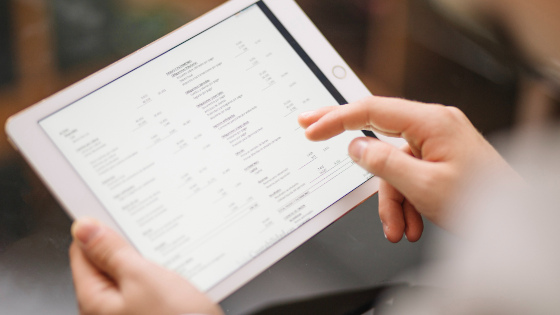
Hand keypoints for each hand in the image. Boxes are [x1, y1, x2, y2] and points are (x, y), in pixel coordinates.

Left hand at [69, 218, 223, 314]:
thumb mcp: (144, 278)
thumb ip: (111, 252)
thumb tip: (83, 228)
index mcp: (95, 300)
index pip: (82, 252)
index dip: (99, 230)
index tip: (120, 215)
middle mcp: (107, 311)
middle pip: (108, 263)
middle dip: (130, 246)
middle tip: (153, 236)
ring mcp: (129, 314)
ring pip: (133, 275)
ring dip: (150, 261)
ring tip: (170, 258)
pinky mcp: (150, 314)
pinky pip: (148, 288)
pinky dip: (161, 276)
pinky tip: (178, 276)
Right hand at [298, 96, 515, 241]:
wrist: (514, 220)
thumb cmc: (482, 201)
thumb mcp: (424, 185)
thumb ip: (384, 163)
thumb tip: (356, 147)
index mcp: (430, 122)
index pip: (371, 110)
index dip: (336, 119)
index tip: (312, 128)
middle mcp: (433, 125)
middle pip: (377, 127)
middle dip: (348, 142)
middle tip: (312, 129)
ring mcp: (436, 141)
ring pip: (394, 166)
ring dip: (391, 200)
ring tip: (399, 227)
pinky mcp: (438, 157)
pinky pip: (409, 175)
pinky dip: (406, 201)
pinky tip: (413, 223)